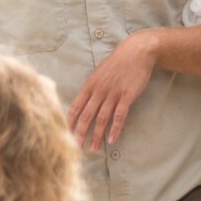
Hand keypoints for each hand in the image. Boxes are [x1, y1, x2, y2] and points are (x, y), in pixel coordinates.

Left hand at [66, 31, 157, 150]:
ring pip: (101, 118)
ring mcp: (113, 93)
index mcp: (90, 85)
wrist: (136, 52)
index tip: (64, 132)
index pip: (76, 106)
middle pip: (86, 115)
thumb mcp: (99, 73)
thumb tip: (83, 101)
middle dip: (79, 132)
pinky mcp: (127, 96)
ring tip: (93, 148)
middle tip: (75, 147)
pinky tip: (112, 140)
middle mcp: (99, 90)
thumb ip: (91, 87)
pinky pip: (120, 116)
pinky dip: (115, 129)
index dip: (69, 120)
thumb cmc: (117, 63)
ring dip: (96, 135)